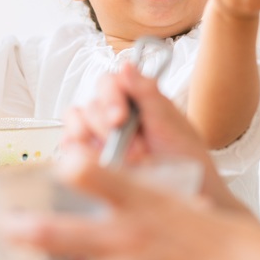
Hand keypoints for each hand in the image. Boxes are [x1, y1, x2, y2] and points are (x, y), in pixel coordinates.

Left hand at [2, 155, 259, 259]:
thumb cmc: (234, 246)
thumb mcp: (192, 200)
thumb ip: (150, 193)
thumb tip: (124, 188)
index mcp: (144, 203)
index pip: (88, 171)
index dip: (60, 163)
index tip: (47, 162)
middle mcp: (125, 239)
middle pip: (53, 229)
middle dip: (18, 228)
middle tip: (0, 227)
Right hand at [61, 64, 211, 164]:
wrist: (190, 193)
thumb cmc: (185, 158)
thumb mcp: (171, 125)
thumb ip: (148, 94)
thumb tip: (127, 66)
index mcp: (136, 98)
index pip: (109, 83)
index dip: (110, 98)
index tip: (120, 119)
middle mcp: (114, 112)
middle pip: (91, 105)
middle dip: (107, 129)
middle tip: (134, 151)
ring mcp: (100, 134)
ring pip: (76, 123)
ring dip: (92, 140)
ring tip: (114, 159)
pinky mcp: (89, 156)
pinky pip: (70, 147)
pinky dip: (79, 153)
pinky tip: (97, 163)